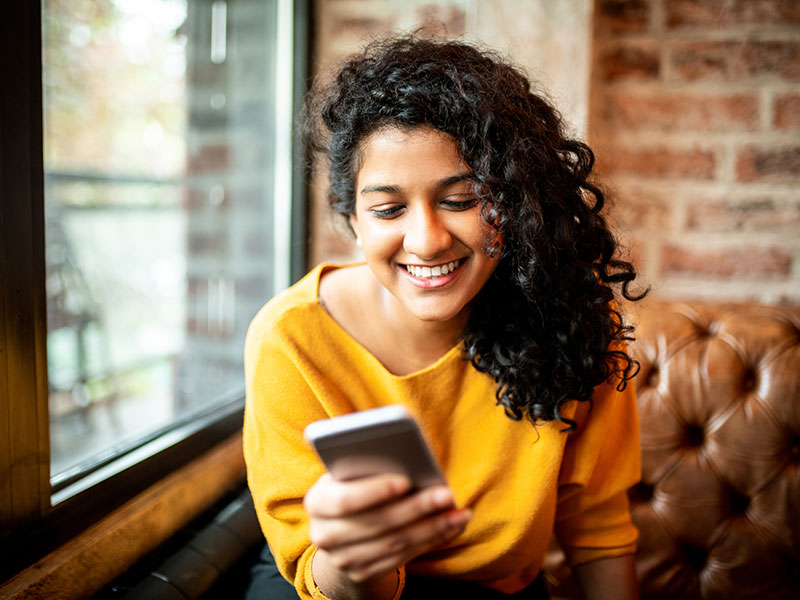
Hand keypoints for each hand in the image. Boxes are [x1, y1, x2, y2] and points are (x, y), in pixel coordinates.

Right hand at [304, 473, 470, 592]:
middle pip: (377, 523)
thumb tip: (407, 445)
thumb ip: (368, 460)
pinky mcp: (362, 573)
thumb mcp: (351, 469)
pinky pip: (402, 559)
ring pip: (394, 544)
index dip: (375, 491)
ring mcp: (343, 558)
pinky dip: (430, 541)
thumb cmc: (353, 482)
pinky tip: (451, 526)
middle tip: (446, 494)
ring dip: (432, 528)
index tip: (405, 480)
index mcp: (317, 501)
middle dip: (416, 509)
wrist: (340, 526)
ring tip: (459, 513)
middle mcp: (324, 534)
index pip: (345, 500)